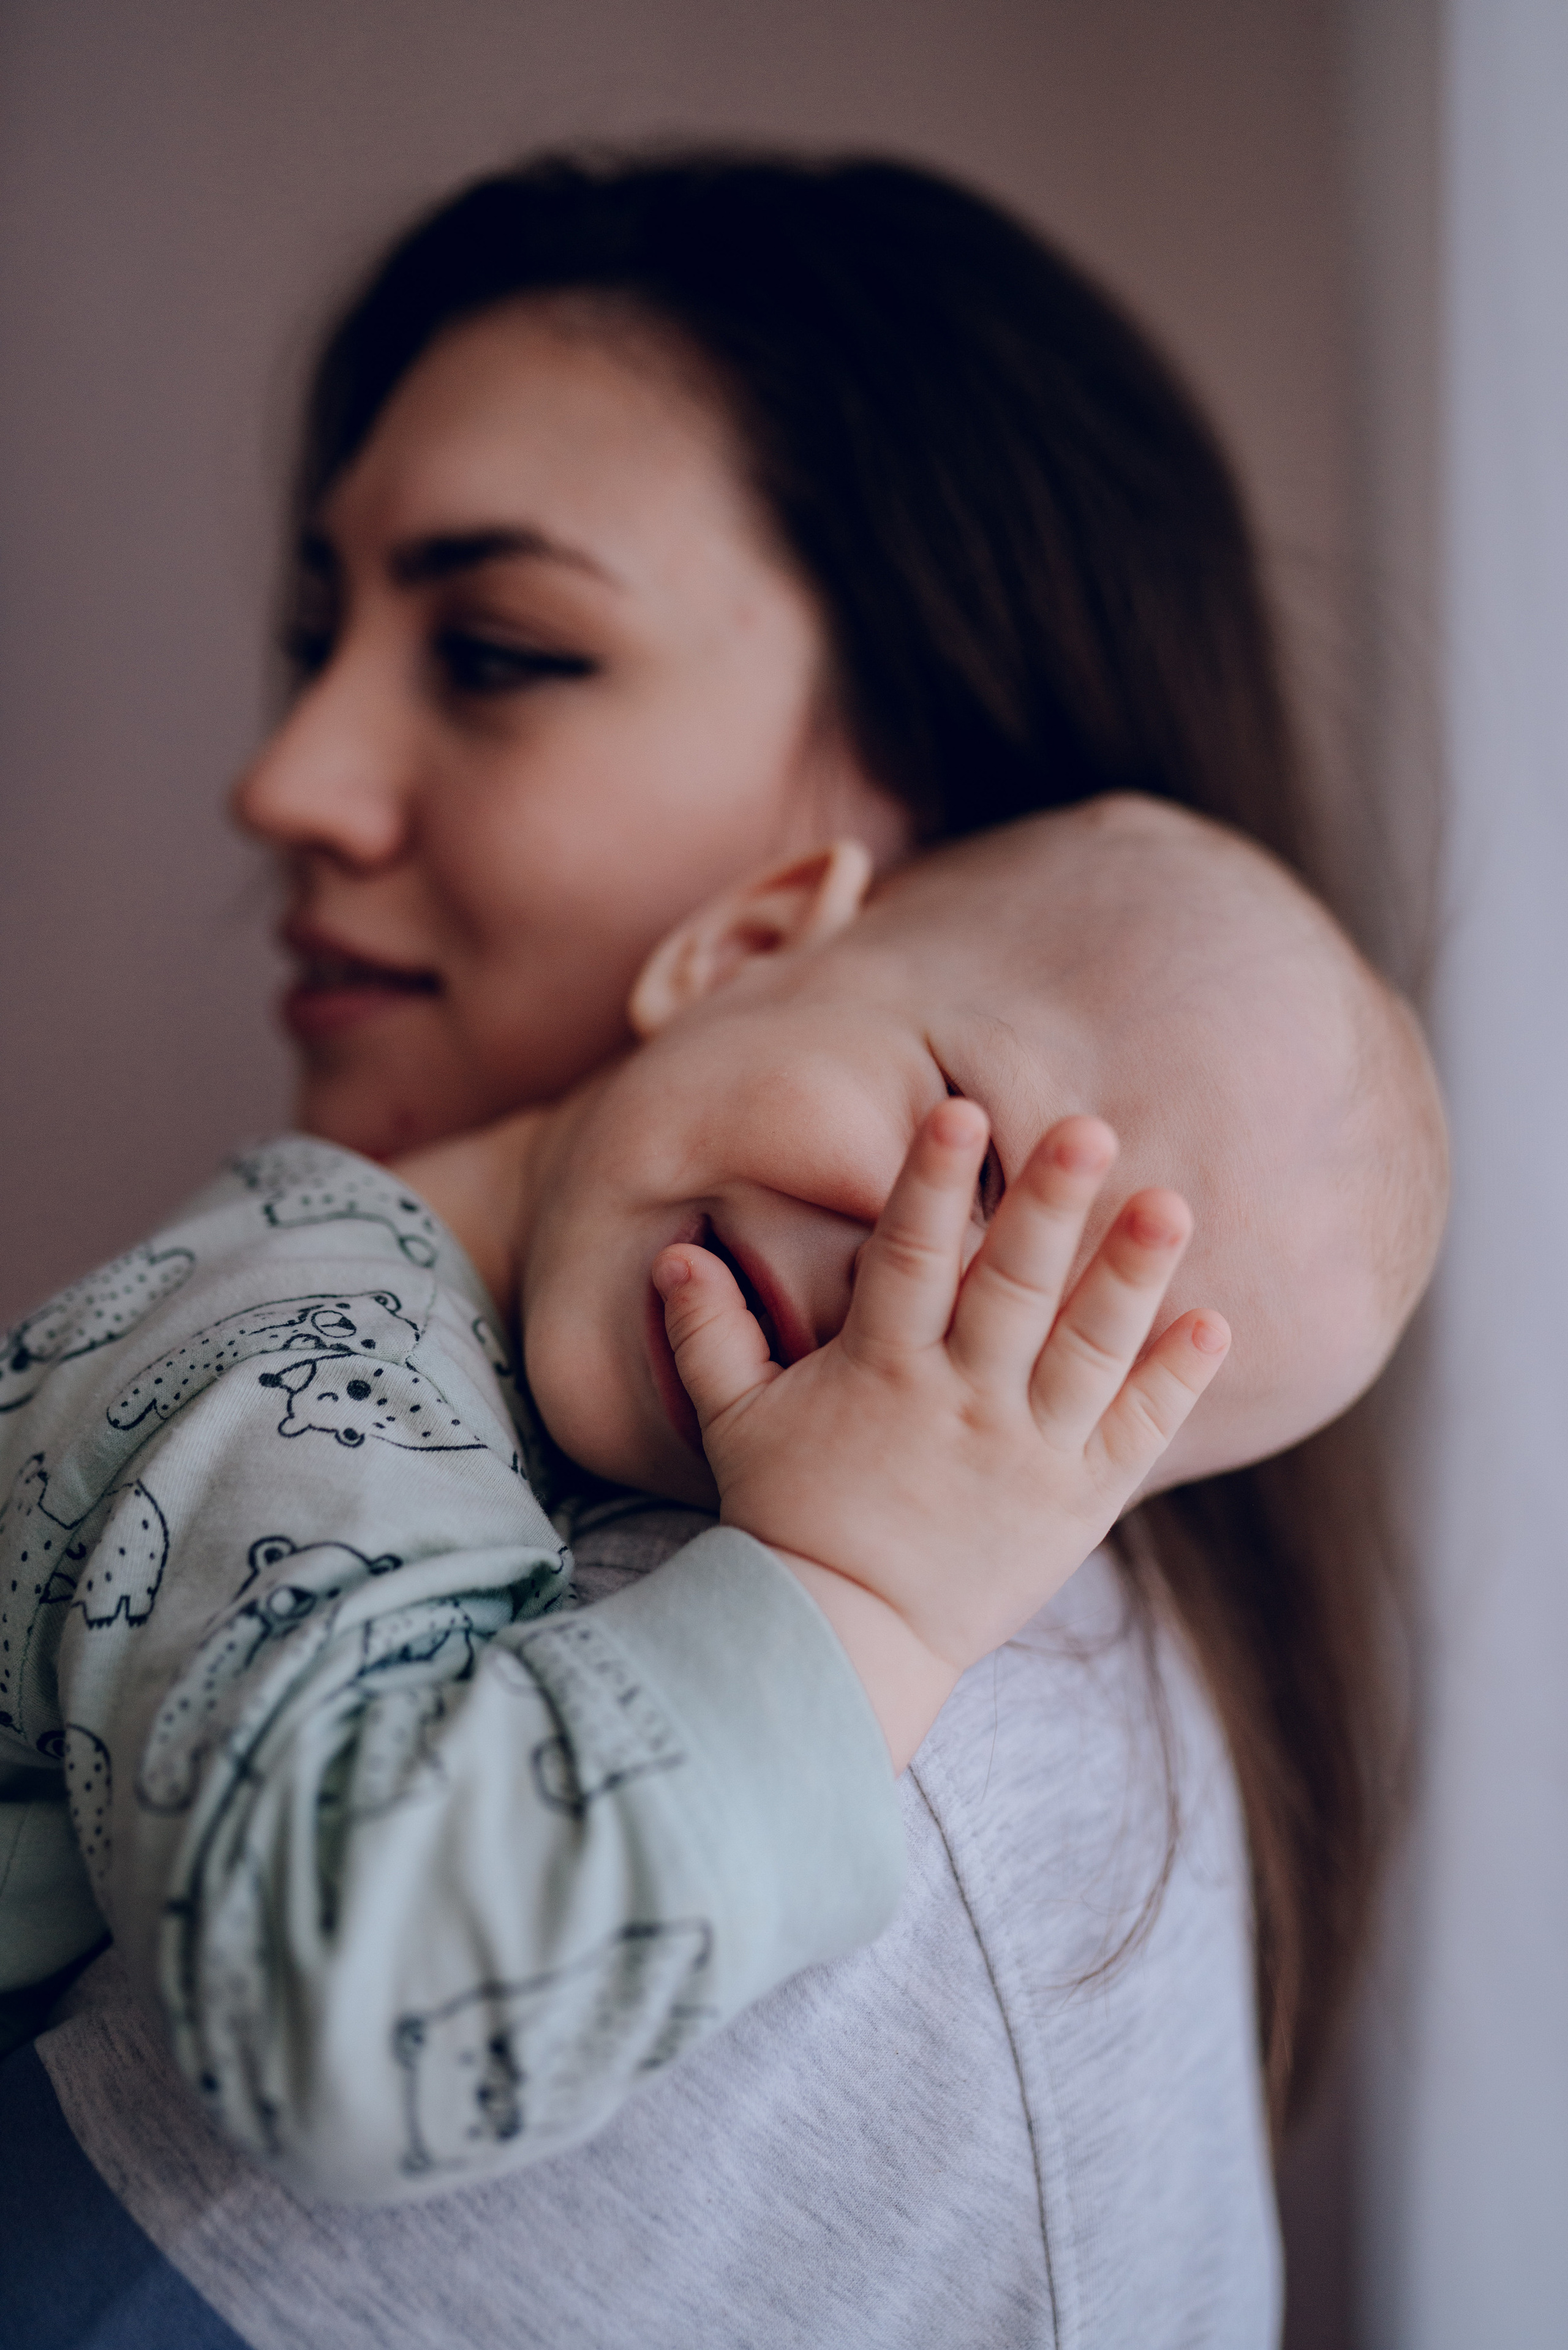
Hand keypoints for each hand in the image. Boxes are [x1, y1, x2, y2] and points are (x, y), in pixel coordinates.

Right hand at [652, 1105, 1228, 1765]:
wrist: (840, 1643)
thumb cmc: (787, 1521)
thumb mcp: (736, 1424)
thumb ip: (711, 1333)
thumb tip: (674, 1252)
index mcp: (881, 1371)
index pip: (908, 1256)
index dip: (931, 1183)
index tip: (960, 1111)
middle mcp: (960, 1404)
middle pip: (1012, 1288)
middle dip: (1049, 1205)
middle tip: (1091, 1128)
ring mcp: (1026, 1455)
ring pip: (1088, 1351)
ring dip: (1132, 1276)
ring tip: (1172, 1203)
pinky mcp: (1076, 1504)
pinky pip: (1136, 1435)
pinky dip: (1174, 1380)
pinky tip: (1214, 1321)